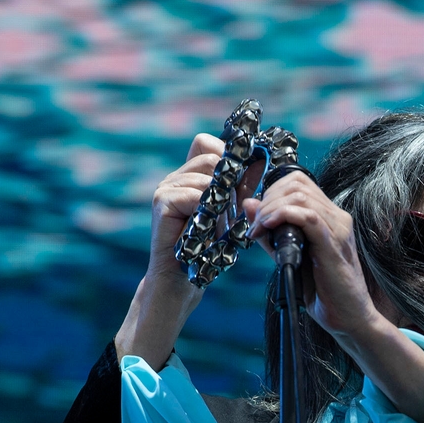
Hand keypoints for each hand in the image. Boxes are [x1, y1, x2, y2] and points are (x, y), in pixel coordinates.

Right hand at [115, 133, 224, 367]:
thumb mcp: (230, 213)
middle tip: (233, 210)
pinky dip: (209, 213)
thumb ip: (241, 187)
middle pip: (210, 156)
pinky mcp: (162, 201)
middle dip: (229, 182)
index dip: (228, 155)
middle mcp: (176, 177)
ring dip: (221, 202)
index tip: (246, 176)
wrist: (182, 279)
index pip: (208, 144)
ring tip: (218, 226)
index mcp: (190, 176)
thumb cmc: (207, 249)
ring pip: (206, 177)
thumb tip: (261, 161)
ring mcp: (166, 187)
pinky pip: (196, 194)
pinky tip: (207, 230)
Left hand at [246, 172, 384, 339]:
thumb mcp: (288, 256)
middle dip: (268, 199)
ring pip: (300, 196)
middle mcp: (337, 218)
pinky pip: (308, 217)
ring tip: (259, 230)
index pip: (299, 182)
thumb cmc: (323, 292)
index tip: (258, 215)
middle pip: (297, 184)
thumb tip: (250, 204)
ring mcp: (338, 229)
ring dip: (271, 209)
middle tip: (255, 225)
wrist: (349, 318)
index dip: (272, 191)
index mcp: (329, 217)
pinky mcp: (334, 245)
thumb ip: (270, 231)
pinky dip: (283, 216)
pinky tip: (269, 228)